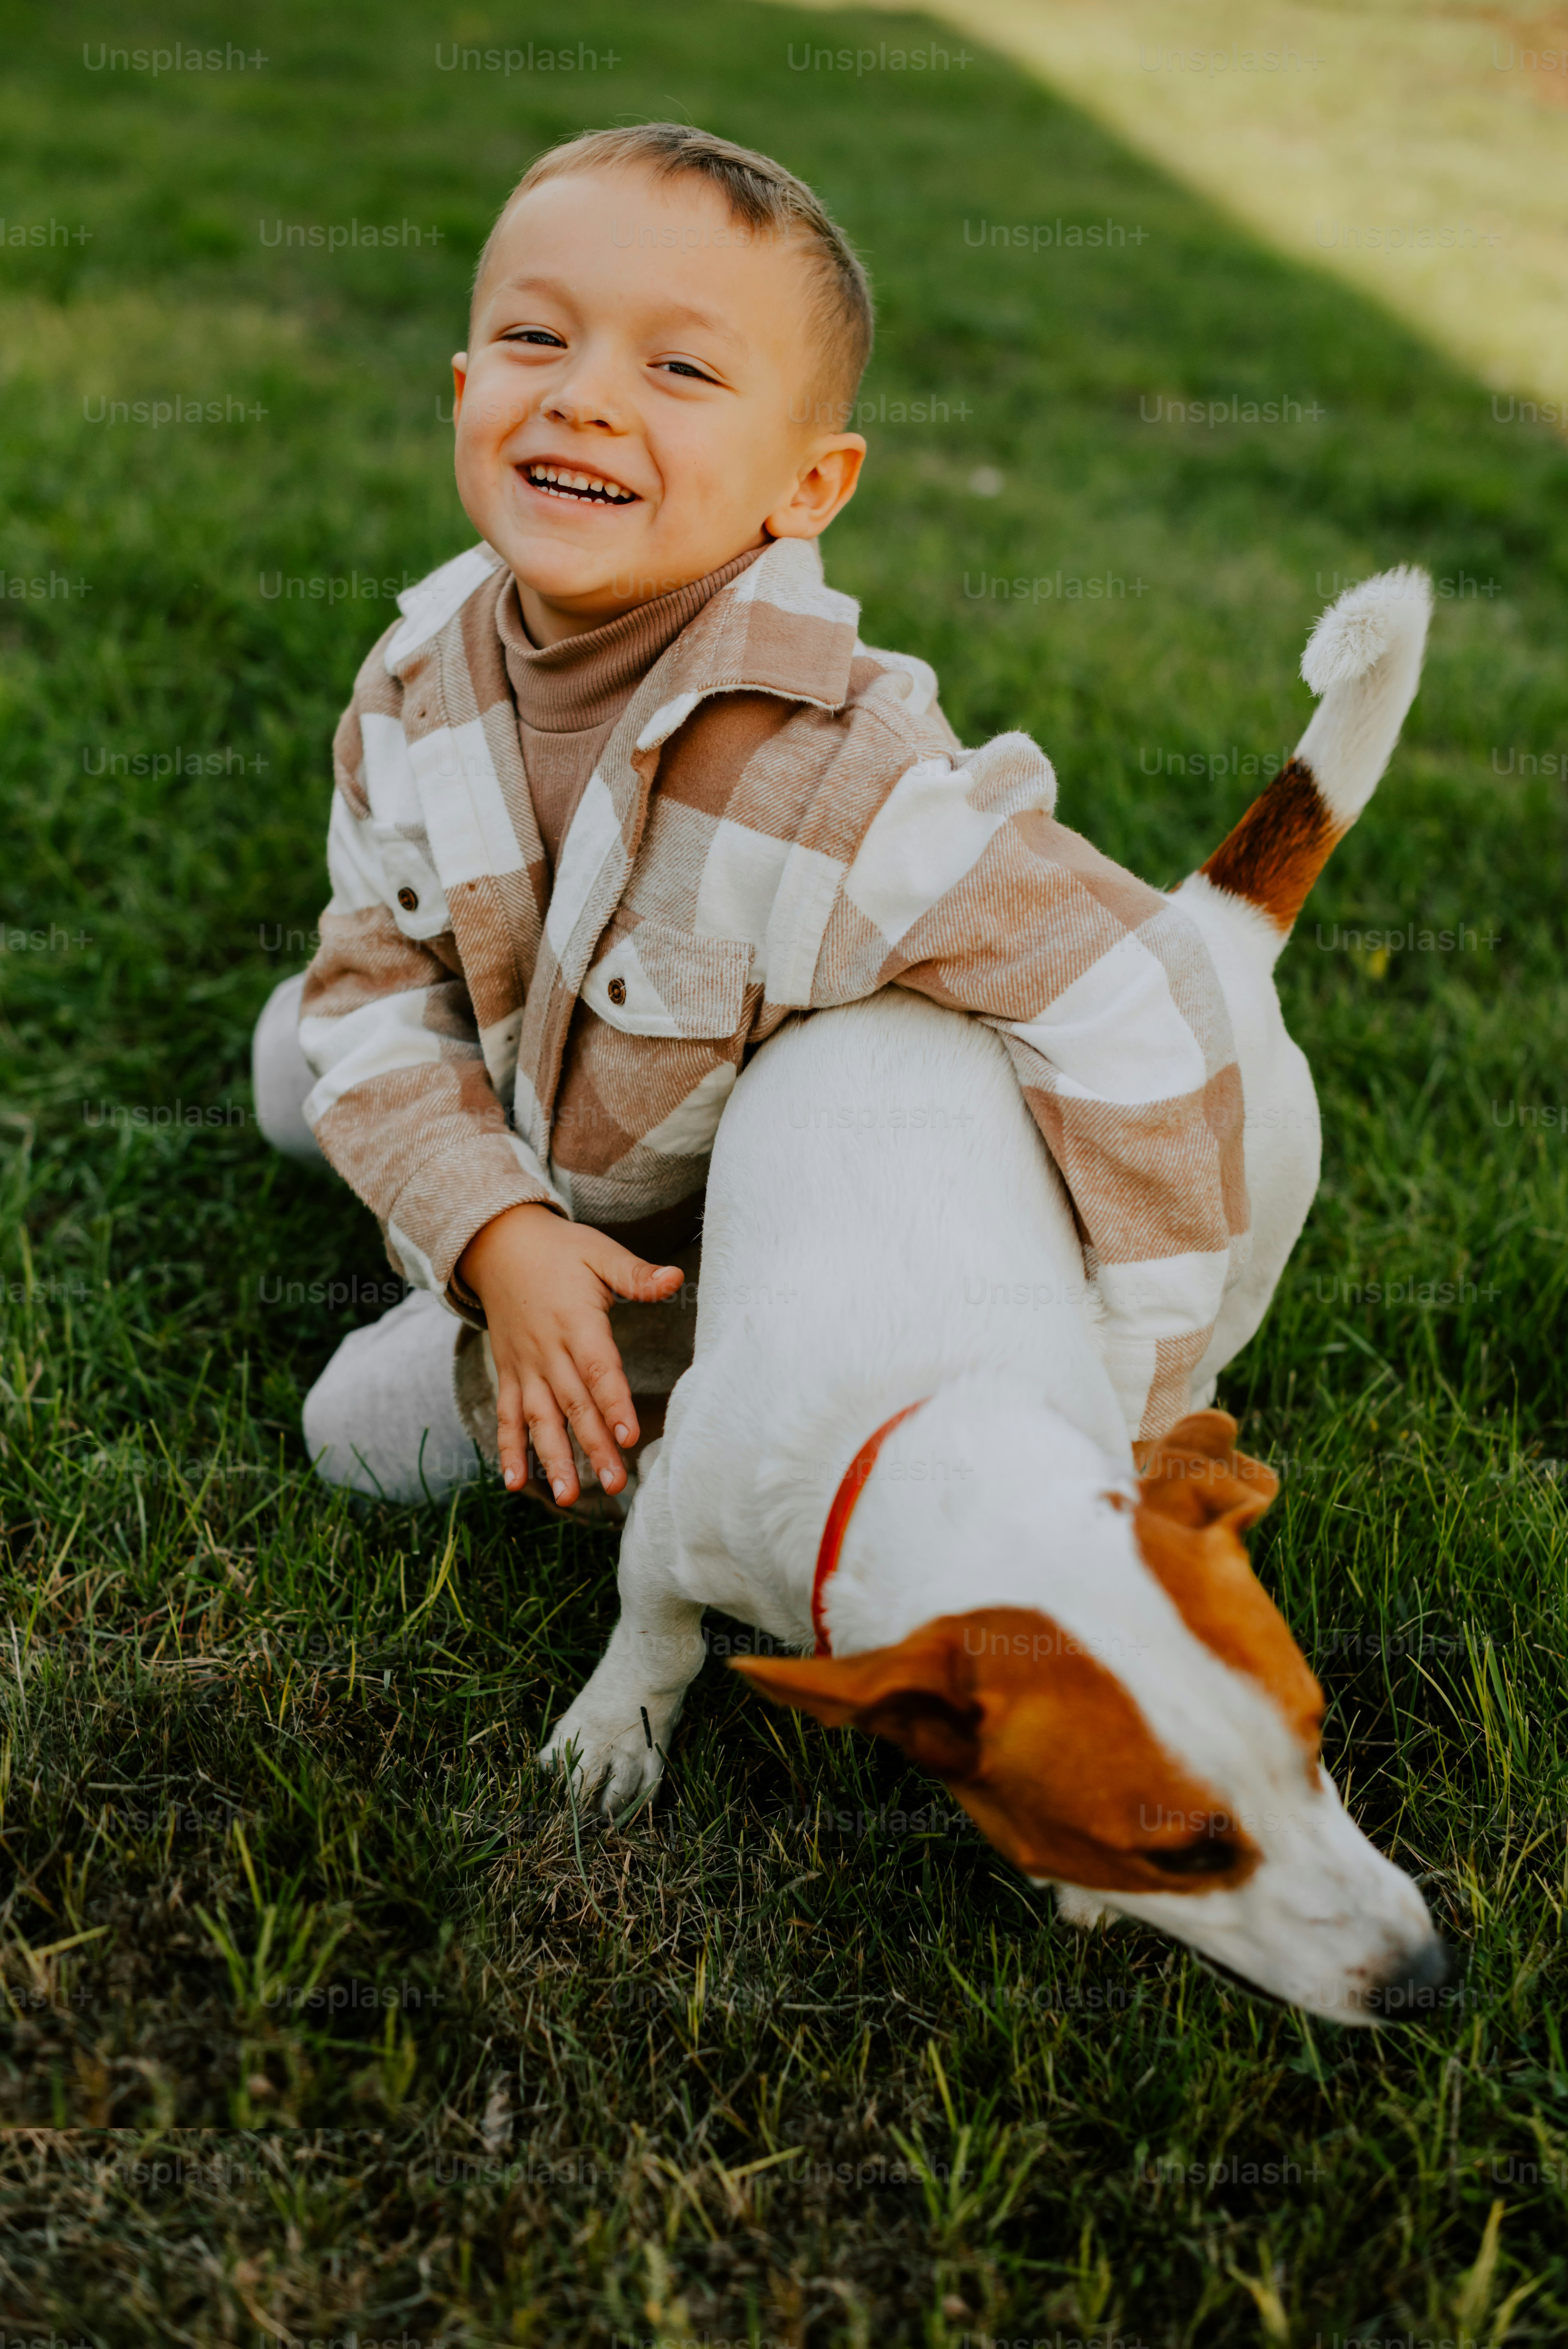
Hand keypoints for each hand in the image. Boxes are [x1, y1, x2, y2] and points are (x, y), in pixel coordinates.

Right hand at [456, 1204, 684, 1504]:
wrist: (499, 1245)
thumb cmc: (561, 1251)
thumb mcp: (600, 1253)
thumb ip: (636, 1274)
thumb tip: (675, 1277)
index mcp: (576, 1321)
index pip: (598, 1369)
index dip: (614, 1404)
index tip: (630, 1437)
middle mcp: (548, 1350)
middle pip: (574, 1404)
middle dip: (594, 1447)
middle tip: (616, 1484)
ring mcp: (525, 1365)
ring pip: (540, 1419)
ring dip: (554, 1459)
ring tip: (569, 1497)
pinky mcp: (508, 1373)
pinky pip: (507, 1415)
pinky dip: (508, 1449)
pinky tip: (515, 1484)